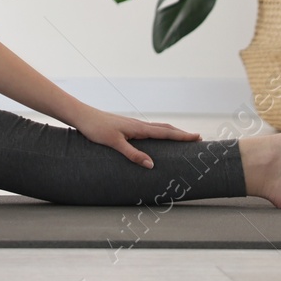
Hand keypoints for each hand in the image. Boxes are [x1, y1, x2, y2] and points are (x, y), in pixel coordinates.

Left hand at [70, 105, 201, 168]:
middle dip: (181, 133)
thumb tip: (151, 165)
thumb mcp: (114, 143)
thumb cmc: (96, 128)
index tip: (198, 137)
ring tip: (182, 138)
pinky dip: (159, 133)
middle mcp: (138, 125)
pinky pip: (148, 130)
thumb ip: (132, 153)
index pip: (165, 132)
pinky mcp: (126, 127)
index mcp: (138, 128)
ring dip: (171, 132)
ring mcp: (132, 125)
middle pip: (165, 128)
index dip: (182, 136)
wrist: (82, 116)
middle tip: (196, 139)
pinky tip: (156, 138)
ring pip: (157, 128)